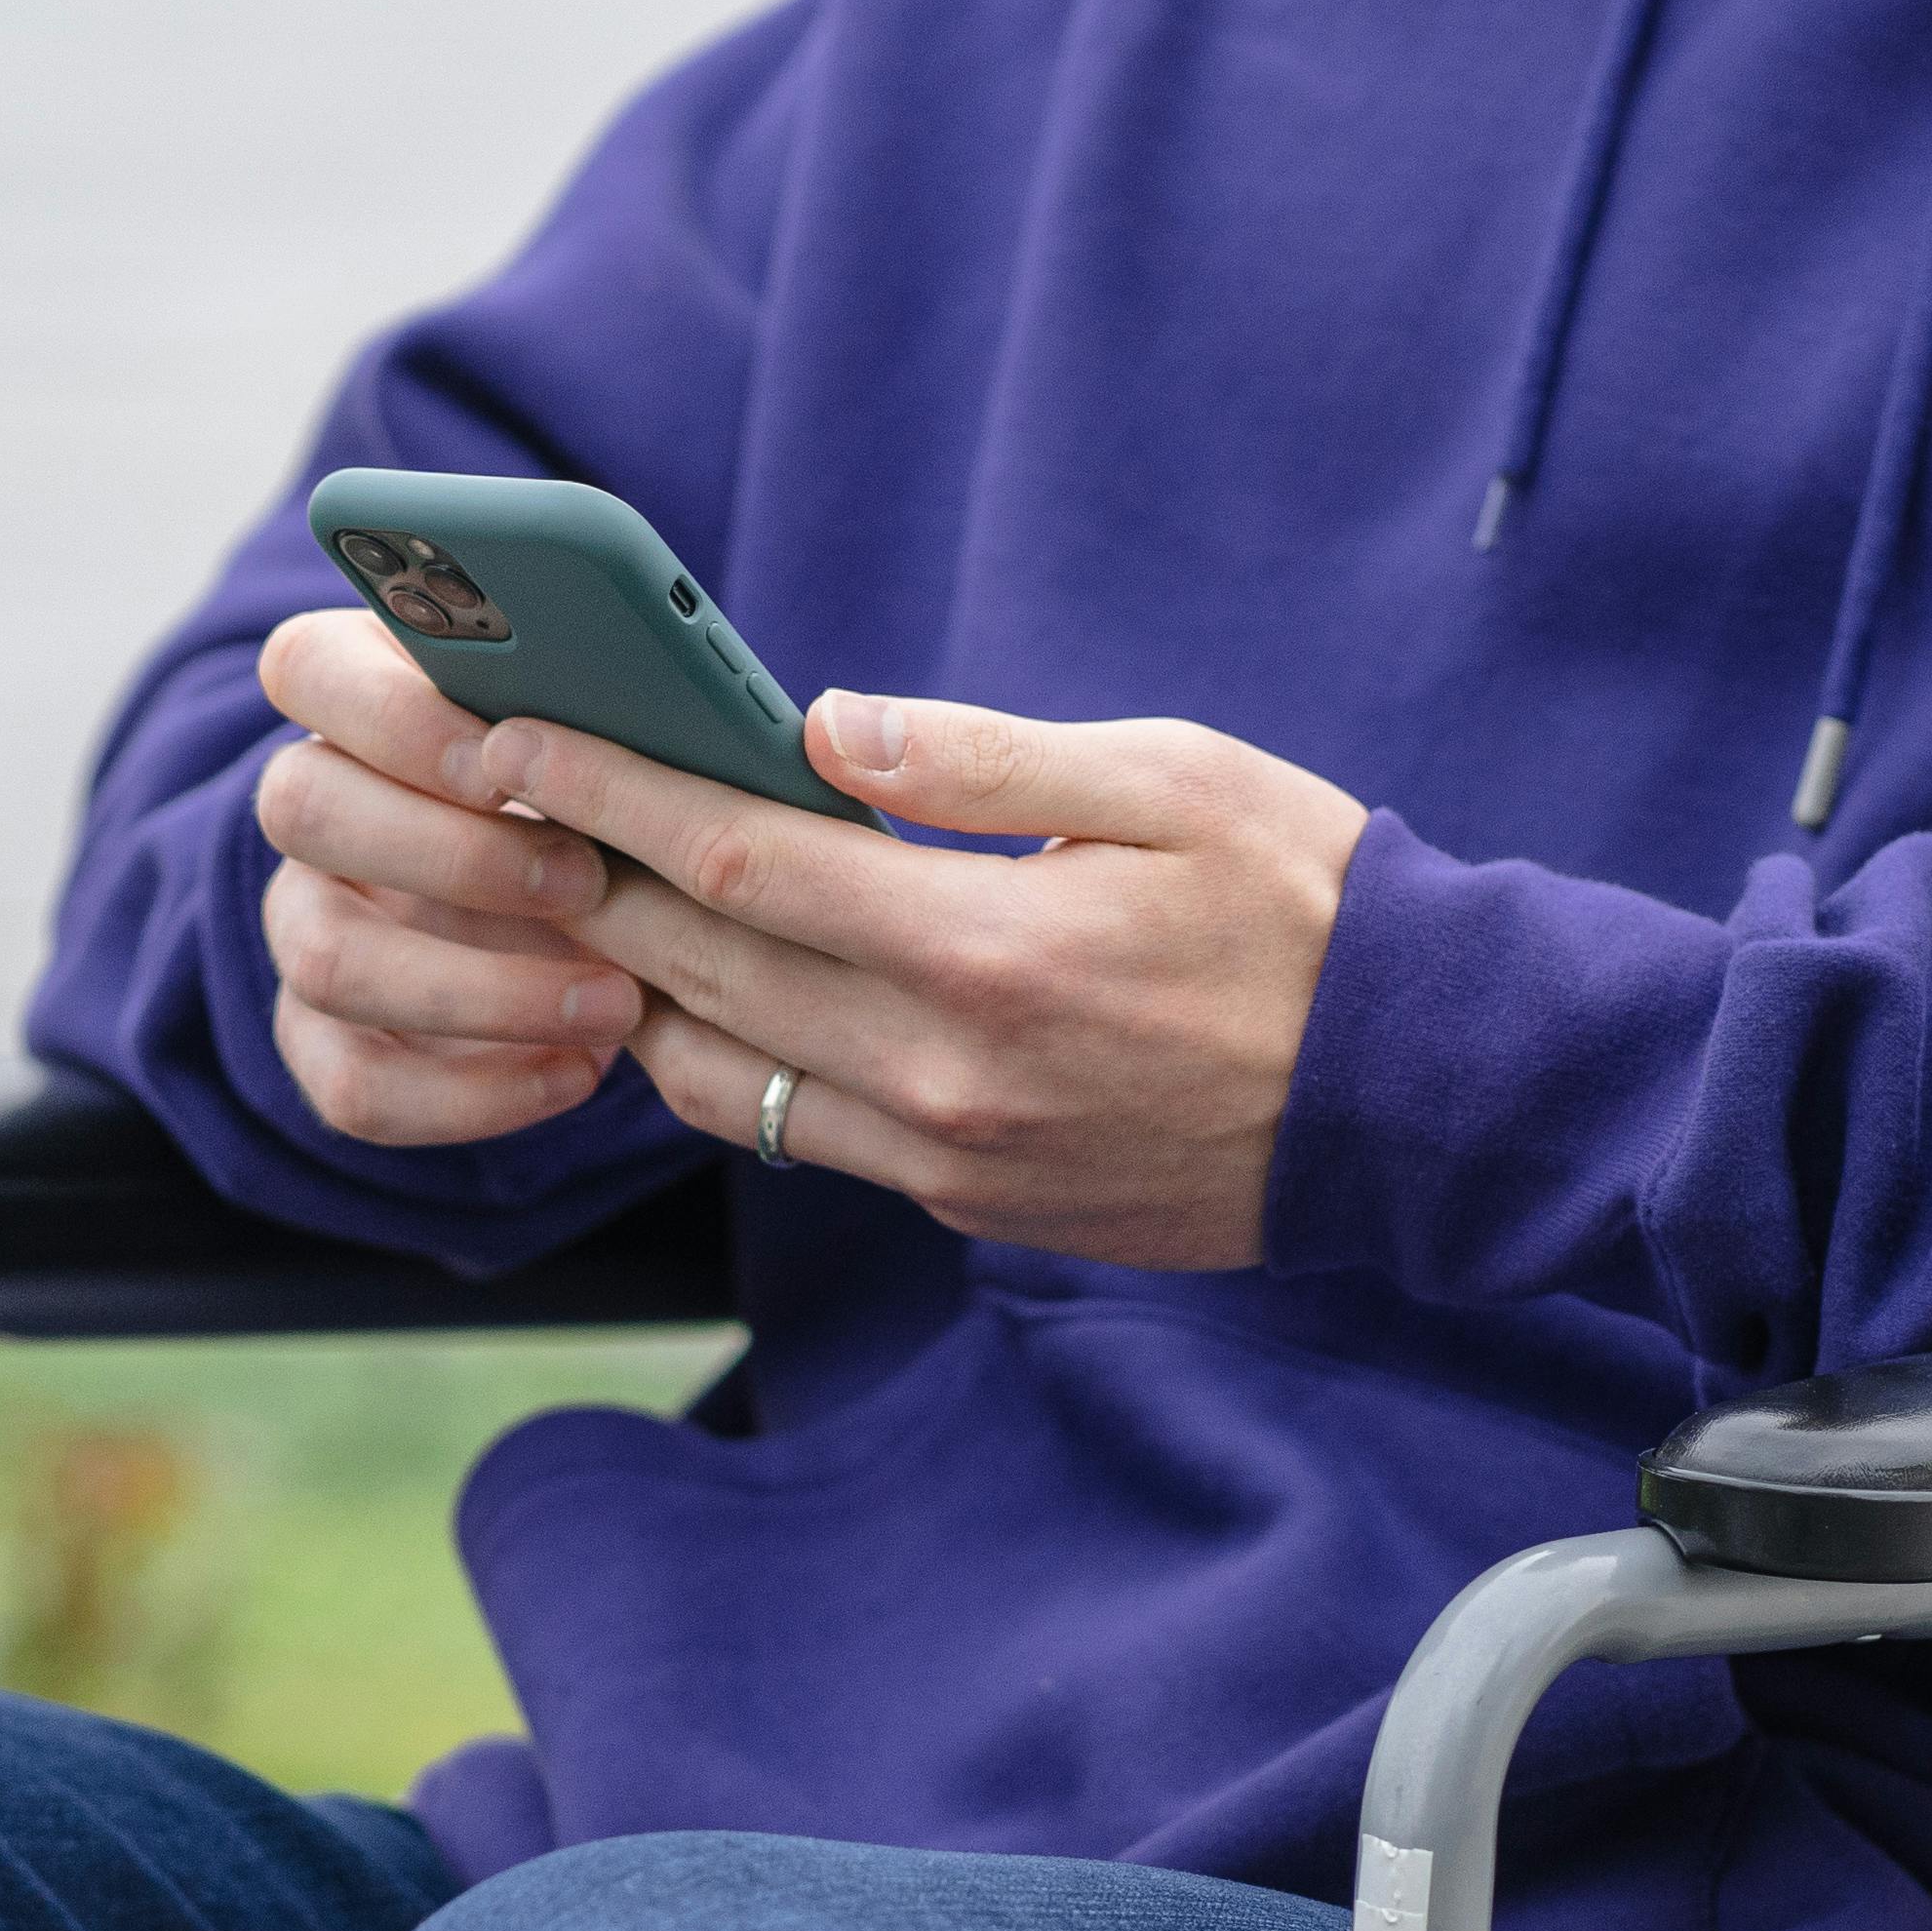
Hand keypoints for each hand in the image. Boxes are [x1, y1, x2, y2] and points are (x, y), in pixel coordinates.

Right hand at [248, 610, 647, 1148]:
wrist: (598, 905)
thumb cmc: (604, 790)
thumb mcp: (604, 737)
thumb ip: (592, 711)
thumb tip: (649, 707)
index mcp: (353, 696)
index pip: (305, 671)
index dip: (395, 719)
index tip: (507, 763)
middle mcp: (309, 805)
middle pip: (301, 809)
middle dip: (451, 855)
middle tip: (584, 881)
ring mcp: (304, 925)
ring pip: (326, 960)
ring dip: (478, 991)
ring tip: (616, 1002)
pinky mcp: (323, 1039)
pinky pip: (356, 1086)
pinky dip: (474, 1095)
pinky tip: (581, 1072)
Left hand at [256, 612, 1366, 1271]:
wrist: (1424, 1106)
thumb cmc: (1316, 912)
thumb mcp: (1174, 781)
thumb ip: (986, 757)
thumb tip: (823, 727)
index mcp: (984, 952)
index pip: (734, 866)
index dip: (607, 795)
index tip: (515, 737)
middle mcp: (942, 1076)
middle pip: (693, 977)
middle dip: (583, 883)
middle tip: (507, 805)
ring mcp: (948, 1159)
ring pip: (714, 1077)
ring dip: (637, 988)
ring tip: (594, 895)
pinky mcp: (969, 1204)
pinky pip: (798, 1131)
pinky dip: (731, 1056)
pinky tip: (720, 985)